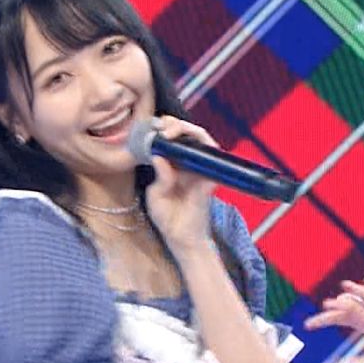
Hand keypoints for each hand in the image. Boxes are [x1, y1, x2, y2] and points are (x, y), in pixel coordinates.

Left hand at [144, 116, 218, 253]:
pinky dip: (200, 142)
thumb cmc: (167, 217)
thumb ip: (160, 176)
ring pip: (199, 138)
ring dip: (186, 129)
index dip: (163, 130)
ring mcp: (201, 169)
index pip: (170, 141)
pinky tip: (184, 141)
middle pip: (186, 135)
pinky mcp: (211, 175)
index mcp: (172, 166)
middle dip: (174, 125)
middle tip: (162, 125)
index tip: (152, 127)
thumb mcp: (156, 195)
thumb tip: (159, 155)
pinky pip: (211, 154)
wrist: (182, 237)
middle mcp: (188, 164)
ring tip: (170, 130)